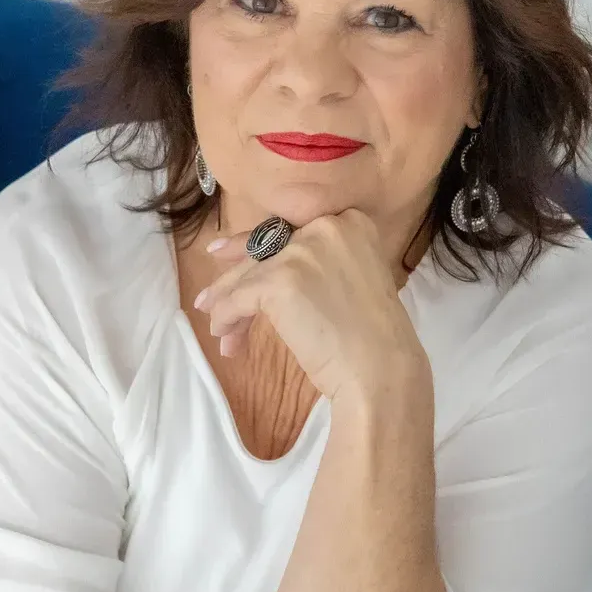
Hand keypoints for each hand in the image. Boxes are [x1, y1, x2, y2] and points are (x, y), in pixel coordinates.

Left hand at [193, 210, 430, 401]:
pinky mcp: (279, 280)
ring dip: (228, 303)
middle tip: (210, 291)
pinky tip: (227, 339)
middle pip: (266, 250)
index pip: (291, 230)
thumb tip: (272, 269)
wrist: (381, 369)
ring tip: (216, 326)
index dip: (258, 244)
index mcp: (350, 223)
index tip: (232, 251)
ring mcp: (301, 251)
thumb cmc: (373, 338)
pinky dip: (227, 319)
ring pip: (249, 275)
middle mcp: (326, 228)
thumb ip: (322, 265)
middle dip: (233, 272)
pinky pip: (239, 298)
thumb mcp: (354, 281)